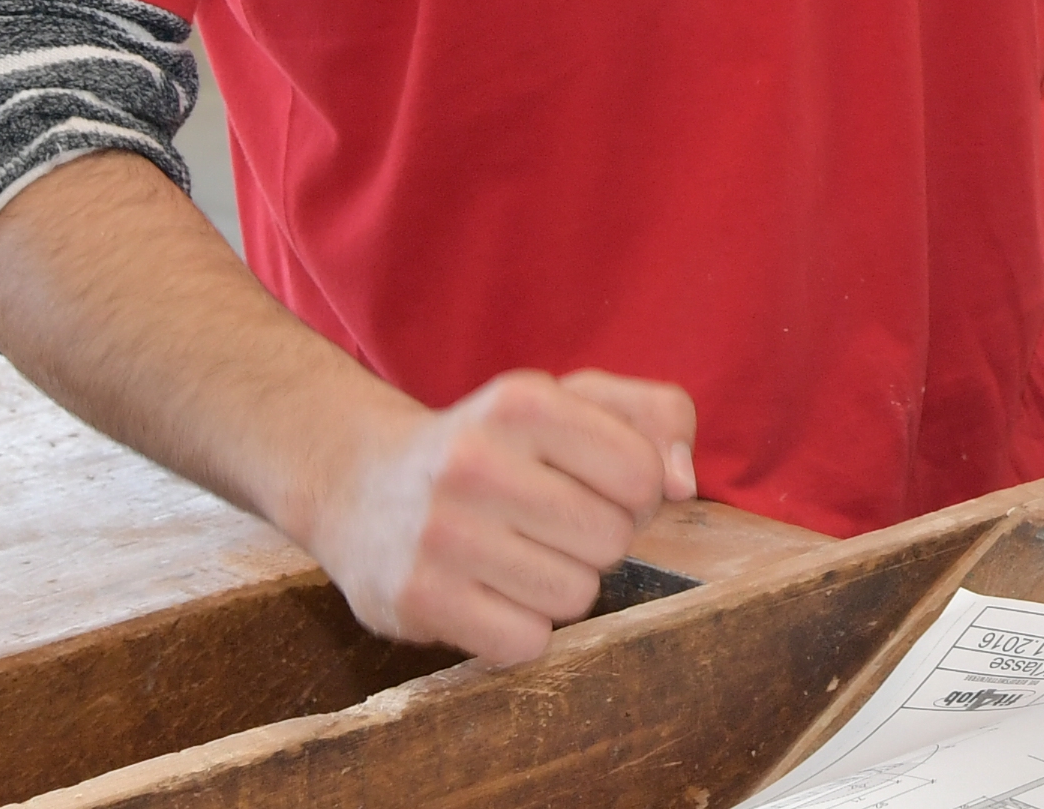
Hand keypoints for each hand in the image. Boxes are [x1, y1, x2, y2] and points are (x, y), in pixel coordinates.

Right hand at [293, 367, 698, 664]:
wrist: (360, 485)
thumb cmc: (494, 444)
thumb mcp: (572, 401)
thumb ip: (656, 417)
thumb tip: (683, 484)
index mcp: (521, 402)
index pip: (643, 475)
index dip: (635, 492)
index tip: (594, 485)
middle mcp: (474, 462)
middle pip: (611, 541)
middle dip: (596, 540)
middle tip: (547, 523)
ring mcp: (439, 535)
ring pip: (574, 597)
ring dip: (559, 586)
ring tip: (514, 554)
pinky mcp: (415, 600)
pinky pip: (523, 643)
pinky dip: (519, 629)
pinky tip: (487, 592)